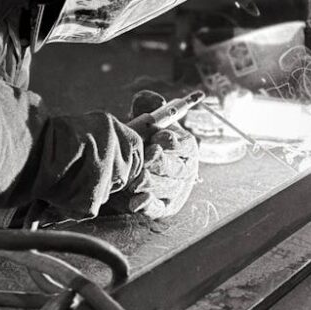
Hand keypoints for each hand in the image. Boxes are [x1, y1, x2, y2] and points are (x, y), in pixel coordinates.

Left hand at [107, 91, 198, 218]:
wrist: (124, 164)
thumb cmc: (140, 138)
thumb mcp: (143, 118)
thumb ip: (148, 104)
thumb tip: (157, 100)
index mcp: (185, 145)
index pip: (183, 144)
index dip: (170, 140)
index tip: (156, 136)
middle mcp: (184, 169)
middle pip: (176, 168)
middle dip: (160, 162)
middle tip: (146, 156)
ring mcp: (174, 190)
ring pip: (165, 188)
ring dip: (149, 182)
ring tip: (134, 178)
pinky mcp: (162, 208)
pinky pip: (157, 209)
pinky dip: (146, 205)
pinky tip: (135, 201)